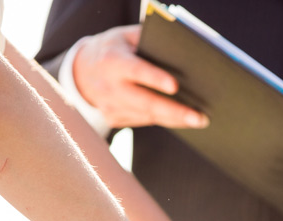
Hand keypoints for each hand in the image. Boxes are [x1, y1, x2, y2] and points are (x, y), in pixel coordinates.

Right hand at [73, 25, 207, 128]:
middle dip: (175, 112)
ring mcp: (110, 106)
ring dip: (175, 119)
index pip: (136, 70)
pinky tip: (181, 118)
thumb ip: (148, 39)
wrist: (82, 71)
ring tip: (199, 119)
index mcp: (112, 61)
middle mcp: (109, 87)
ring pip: (148, 117)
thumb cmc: (114, 49)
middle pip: (146, 102)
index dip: (155, 79)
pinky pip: (143, 121)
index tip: (175, 86)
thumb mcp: (126, 36)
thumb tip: (180, 50)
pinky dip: (163, 120)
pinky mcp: (113, 119)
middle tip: (200, 118)